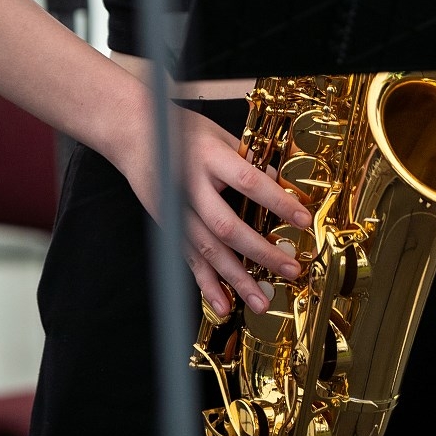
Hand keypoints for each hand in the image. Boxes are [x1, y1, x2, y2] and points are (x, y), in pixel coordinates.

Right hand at [120, 96, 311, 320]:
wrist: (132, 135)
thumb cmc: (179, 130)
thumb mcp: (218, 134)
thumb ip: (247, 159)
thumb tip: (280, 183)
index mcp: (208, 157)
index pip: (248, 181)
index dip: (276, 202)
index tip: (302, 218)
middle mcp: (190, 186)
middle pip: (227, 226)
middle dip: (260, 252)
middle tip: (290, 269)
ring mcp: (176, 210)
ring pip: (207, 251)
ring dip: (236, 279)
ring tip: (261, 301)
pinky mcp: (168, 227)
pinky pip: (189, 260)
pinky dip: (206, 285)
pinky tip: (223, 305)